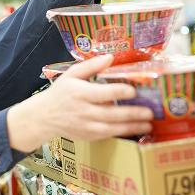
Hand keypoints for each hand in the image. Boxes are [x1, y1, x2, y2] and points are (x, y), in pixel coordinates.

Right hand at [6, 55, 152, 152]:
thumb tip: (110, 57)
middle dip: (133, 114)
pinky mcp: (88, 136)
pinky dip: (123, 133)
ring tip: (148, 125)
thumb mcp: (71, 75)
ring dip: (132, 127)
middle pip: (112, 114)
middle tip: (150, 112)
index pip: (105, 93)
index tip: (135, 90)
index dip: (121, 92)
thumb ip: (91, 66)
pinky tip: (135, 130)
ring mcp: (86, 126)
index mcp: (80, 93)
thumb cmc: (60, 93)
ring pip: (113, 128)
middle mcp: (84, 111)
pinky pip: (108, 136)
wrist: (44, 116)